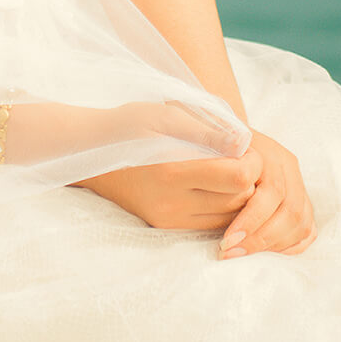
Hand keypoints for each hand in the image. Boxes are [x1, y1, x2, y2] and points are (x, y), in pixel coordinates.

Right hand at [69, 101, 263, 231]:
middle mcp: (171, 202)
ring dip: (237, 195)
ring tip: (226, 170)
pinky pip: (211, 224)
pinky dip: (222, 207)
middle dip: (248, 178)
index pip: (237, 177)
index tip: (243, 146)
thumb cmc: (128, 125)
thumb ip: (207, 128)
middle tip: (238, 156)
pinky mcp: (165, 225)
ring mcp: (168, 218)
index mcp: (172, 171)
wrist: (89, 152)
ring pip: (229, 217)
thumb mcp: (165, 116)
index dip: (251, 162)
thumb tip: (244, 141)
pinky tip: (213, 186)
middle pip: (239, 200)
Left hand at [215, 129, 315, 258]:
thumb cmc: (217, 144)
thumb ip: (217, 161)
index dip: (251, 221)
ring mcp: (298, 184)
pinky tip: (268, 252)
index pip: (272, 193)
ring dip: (273, 245)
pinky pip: (307, 229)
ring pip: (301, 223)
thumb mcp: (214, 145)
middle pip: (289, 212)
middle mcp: (289, 169)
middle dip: (260, 238)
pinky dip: (290, 245)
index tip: (226, 240)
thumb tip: (215, 175)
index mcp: (272, 155)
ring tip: (243, 254)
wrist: (230, 133)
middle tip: (230, 252)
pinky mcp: (302, 199)